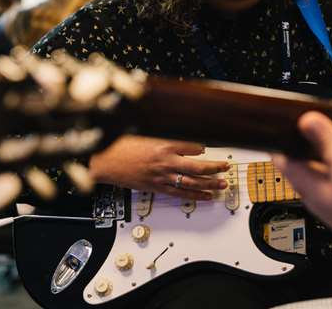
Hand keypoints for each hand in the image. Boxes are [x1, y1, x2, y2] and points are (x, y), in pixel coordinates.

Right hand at [89, 134, 229, 199]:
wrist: (105, 160)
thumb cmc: (122, 146)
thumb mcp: (146, 134)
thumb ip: (165, 137)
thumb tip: (182, 140)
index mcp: (164, 145)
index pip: (192, 147)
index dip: (202, 149)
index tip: (208, 149)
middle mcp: (166, 162)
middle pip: (197, 167)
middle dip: (214, 168)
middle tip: (226, 168)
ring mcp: (162, 176)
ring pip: (192, 183)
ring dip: (209, 184)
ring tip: (222, 185)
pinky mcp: (156, 187)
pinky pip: (179, 193)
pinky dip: (194, 195)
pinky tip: (205, 196)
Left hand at [272, 111, 331, 248]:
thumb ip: (329, 144)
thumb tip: (307, 120)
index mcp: (306, 183)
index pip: (280, 157)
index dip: (279, 137)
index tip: (284, 120)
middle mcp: (312, 192)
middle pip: (296, 161)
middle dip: (300, 141)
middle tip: (309, 120)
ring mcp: (326, 198)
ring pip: (314, 168)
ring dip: (317, 151)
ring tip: (328, 132)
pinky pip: (329, 176)